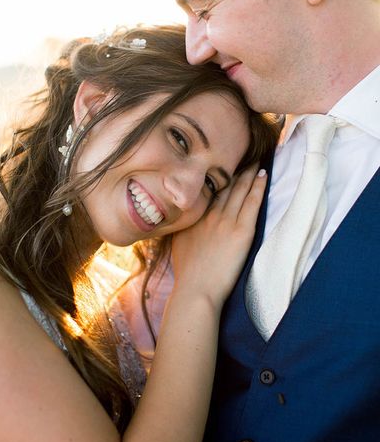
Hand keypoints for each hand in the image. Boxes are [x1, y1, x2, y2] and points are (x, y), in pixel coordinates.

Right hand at [171, 166, 266, 307]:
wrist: (196, 289)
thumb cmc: (187, 272)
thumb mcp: (177, 242)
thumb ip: (182, 225)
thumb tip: (182, 216)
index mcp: (194, 216)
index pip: (208, 189)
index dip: (216, 174)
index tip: (222, 162)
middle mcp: (209, 213)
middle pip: (224, 184)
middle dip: (234, 167)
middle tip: (243, 151)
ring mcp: (226, 221)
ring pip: (240, 189)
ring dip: (249, 172)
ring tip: (256, 158)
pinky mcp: (242, 231)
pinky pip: (252, 203)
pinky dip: (258, 187)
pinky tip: (264, 175)